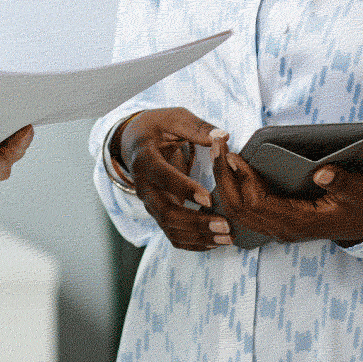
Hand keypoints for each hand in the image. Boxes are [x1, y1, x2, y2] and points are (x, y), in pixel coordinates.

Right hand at [114, 107, 230, 250]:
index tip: (208, 198)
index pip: (161, 176)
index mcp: (144, 158)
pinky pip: (172, 235)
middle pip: (165, 211)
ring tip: (227, 237)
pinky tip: (215, 242)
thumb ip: (198, 127)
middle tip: (225, 224)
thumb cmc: (157, 128)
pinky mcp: (158, 212)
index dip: (183, 188)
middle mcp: (143, 186)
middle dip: (196, 221)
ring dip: (198, 236)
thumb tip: (222, 136)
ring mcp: (149, 202)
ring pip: (169, 228)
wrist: (135, 142)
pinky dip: (193, 243)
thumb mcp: (174, 118)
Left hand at [211, 134, 362, 245]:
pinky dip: (234, 191)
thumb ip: (341, 182)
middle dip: (224, 177)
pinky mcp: (280, 223)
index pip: (257, 202)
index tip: (232, 155)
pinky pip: (247, 211)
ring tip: (219, 153)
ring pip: (239, 211)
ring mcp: (280, 229)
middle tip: (217, 146)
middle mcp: (284, 229)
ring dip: (225, 183)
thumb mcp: (361, 190)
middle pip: (239, 208)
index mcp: (299, 223)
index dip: (242, 179)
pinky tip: (230, 171)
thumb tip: (322, 173)